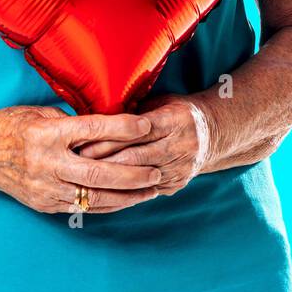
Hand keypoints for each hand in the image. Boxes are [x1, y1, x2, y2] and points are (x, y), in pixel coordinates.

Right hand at [0, 104, 162, 213]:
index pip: (93, 130)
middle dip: (132, 173)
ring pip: (93, 196)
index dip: (122, 128)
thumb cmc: (12, 125)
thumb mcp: (41, 114)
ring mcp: (45, 187)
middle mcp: (47, 162)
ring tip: (151, 190)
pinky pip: (81, 208)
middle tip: (156, 170)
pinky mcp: (44, 204)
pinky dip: (106, 205)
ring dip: (126, 195)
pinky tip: (125, 201)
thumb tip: (107, 124)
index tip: (145, 124)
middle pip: (98, 171)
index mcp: (48, 133)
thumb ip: (72, 122)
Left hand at [77, 93, 211, 194]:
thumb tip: (101, 113)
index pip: (136, 131)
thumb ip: (136, 109)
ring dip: (112, 178)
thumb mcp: (161, 101)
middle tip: (78, 163)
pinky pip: (147, 190)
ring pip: (140, 177)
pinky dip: (126, 190)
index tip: (84, 142)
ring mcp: (181, 167)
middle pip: (136, 156)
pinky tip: (106, 189)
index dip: (109, 138)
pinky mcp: (178, 183)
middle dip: (104, 161)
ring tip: (87, 178)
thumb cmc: (178, 111)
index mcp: (175, 119)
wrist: (213, 133)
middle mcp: (181, 144)